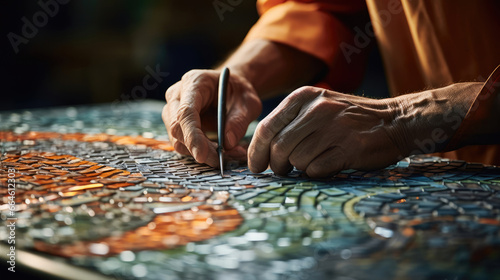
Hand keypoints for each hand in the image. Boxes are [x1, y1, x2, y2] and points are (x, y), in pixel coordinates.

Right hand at [163, 69, 261, 166]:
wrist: (231, 87)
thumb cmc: (238, 91)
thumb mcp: (248, 102)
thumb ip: (240, 121)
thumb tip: (228, 144)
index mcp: (195, 82)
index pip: (186, 112)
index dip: (192, 136)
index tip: (202, 156)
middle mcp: (177, 95)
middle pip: (177, 128)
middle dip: (198, 148)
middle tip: (222, 159)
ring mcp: (172, 110)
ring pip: (177, 140)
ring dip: (200, 152)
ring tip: (225, 153)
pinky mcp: (175, 124)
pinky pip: (182, 144)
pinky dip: (199, 152)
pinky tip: (217, 151)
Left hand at [248, 86, 404, 176]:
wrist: (394, 120)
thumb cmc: (348, 118)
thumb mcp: (317, 107)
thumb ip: (289, 123)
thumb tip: (260, 151)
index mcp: (304, 97)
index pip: (267, 127)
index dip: (256, 151)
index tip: (256, 166)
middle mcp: (317, 109)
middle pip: (279, 147)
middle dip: (276, 165)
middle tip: (283, 170)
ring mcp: (334, 128)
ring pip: (297, 160)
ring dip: (300, 168)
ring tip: (313, 161)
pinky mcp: (349, 148)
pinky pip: (317, 169)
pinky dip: (317, 172)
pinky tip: (328, 164)